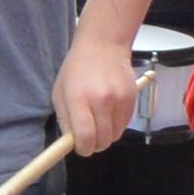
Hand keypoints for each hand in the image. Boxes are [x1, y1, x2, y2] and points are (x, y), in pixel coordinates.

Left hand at [53, 28, 137, 155]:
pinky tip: (109, 111)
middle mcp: (101, 101)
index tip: (80, 147)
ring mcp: (119, 101)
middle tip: (89, 136)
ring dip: (106, 135)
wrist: (104, 45)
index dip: (83, 148)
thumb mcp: (60, 92)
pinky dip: (116, 125)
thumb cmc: (77, 69)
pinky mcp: (132, 100)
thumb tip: (72, 142)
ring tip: (99, 120)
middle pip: (103, 141)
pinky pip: (125, 125)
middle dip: (95, 144)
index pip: (85, 137)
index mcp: (79, 99)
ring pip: (115, 136)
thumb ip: (65, 119)